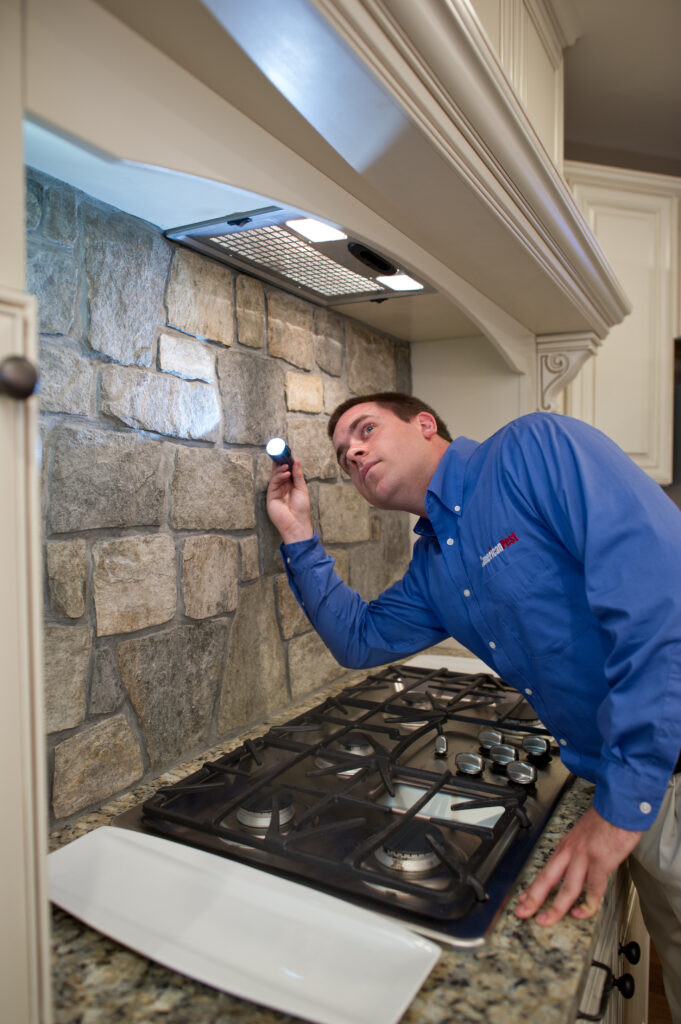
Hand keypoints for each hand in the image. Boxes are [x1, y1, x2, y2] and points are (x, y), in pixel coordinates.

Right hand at [266, 460, 313, 544]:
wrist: (297, 523)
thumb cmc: (301, 508)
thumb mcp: (302, 489)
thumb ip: (298, 475)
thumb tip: (296, 461)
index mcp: (290, 486)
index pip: (287, 472)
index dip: (287, 463)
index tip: (288, 455)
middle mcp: (282, 487)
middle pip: (279, 472)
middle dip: (281, 464)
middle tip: (283, 456)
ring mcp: (275, 491)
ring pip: (275, 476)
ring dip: (280, 470)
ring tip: (286, 466)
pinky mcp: (270, 496)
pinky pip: (273, 483)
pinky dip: (279, 477)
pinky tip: (286, 474)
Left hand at [514, 805, 641, 925]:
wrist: (619, 808)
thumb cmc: (604, 821)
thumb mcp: (581, 835)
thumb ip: (576, 853)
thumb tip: (573, 868)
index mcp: (565, 847)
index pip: (544, 871)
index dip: (532, 888)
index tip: (523, 900)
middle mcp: (570, 853)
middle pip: (547, 879)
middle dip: (533, 898)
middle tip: (522, 912)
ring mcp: (584, 858)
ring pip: (566, 888)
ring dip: (555, 907)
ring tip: (545, 920)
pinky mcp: (601, 862)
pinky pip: (593, 889)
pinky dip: (587, 905)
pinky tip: (581, 913)